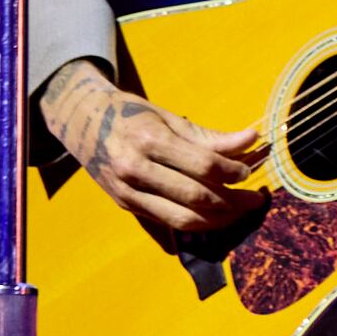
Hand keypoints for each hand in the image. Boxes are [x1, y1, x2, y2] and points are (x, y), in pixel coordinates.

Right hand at [38, 59, 264, 238]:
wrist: (80, 121)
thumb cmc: (130, 114)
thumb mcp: (167, 116)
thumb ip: (209, 136)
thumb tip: (251, 140)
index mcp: (149, 139)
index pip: (203, 165)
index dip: (233, 171)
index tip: (249, 172)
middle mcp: (135, 169)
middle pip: (196, 196)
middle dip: (233, 201)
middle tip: (255, 199)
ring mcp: (128, 192)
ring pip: (183, 218)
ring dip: (219, 219)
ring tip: (240, 211)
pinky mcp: (126, 206)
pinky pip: (168, 222)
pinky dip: (197, 222)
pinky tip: (216, 215)